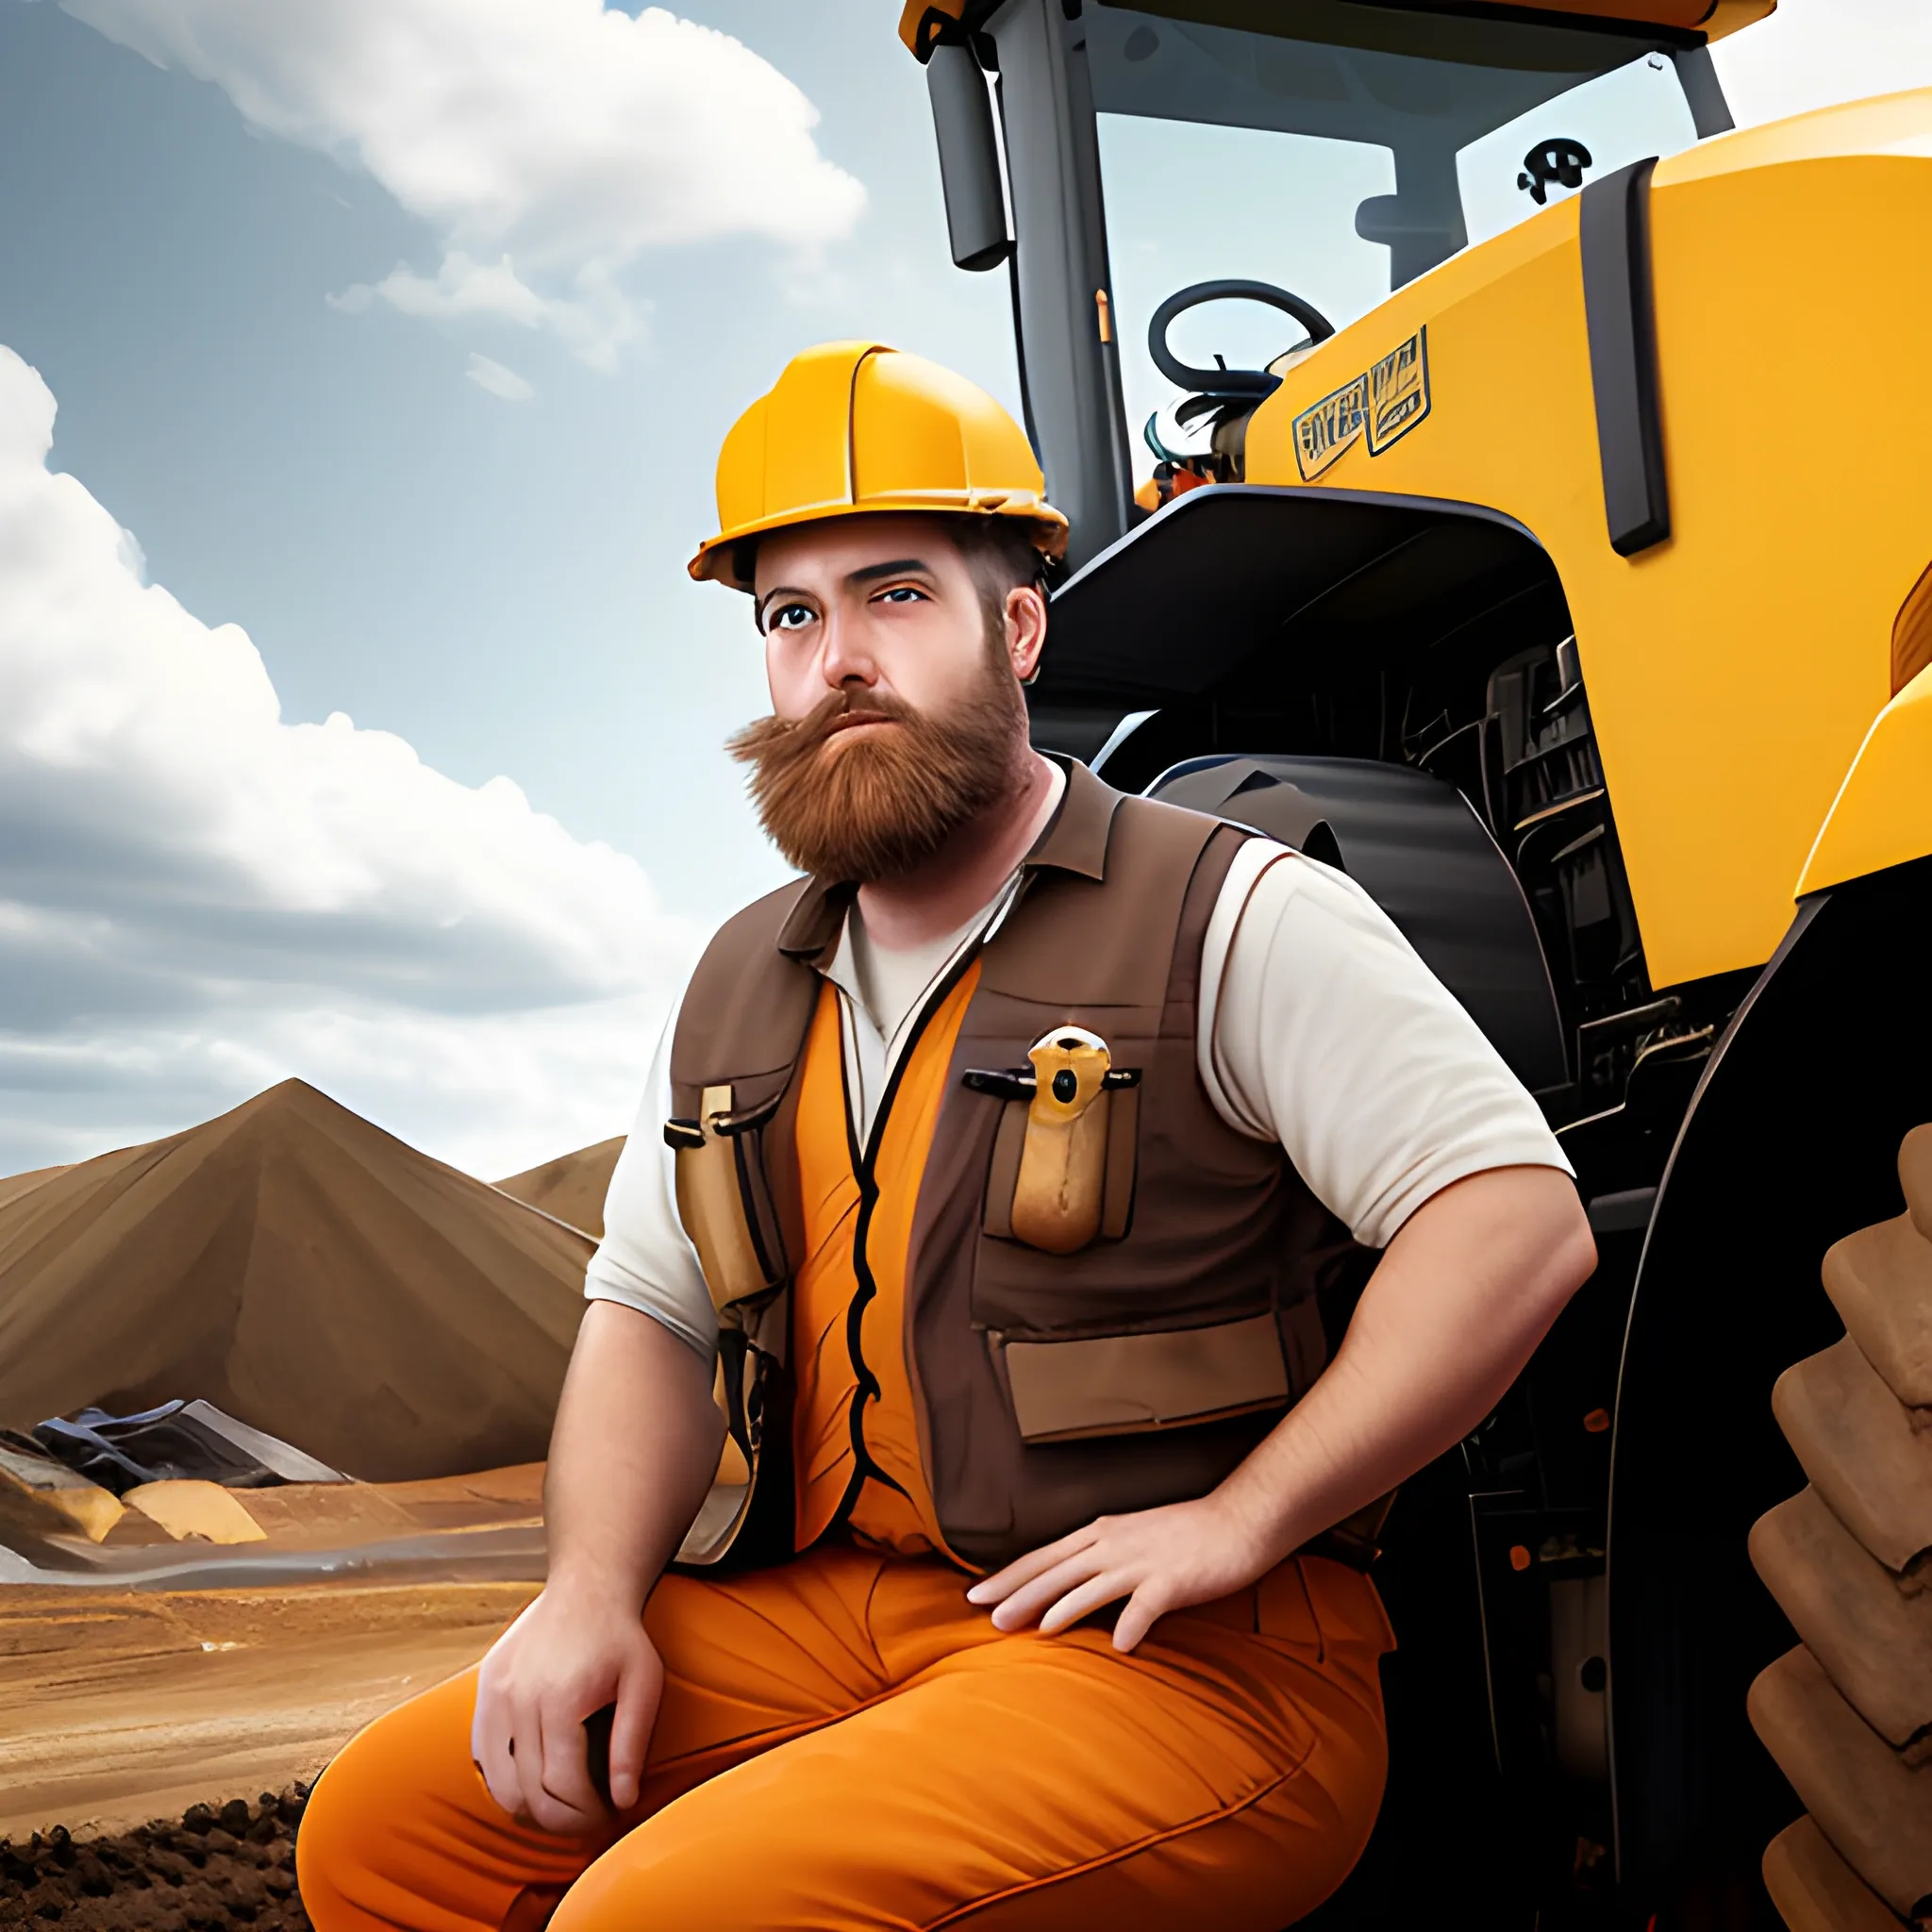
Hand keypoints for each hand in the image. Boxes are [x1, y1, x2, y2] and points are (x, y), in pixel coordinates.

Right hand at [470, 1582, 662, 1833]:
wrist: (586, 1587)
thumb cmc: (620, 1637)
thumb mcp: (644, 1684)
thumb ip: (631, 1744)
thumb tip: (623, 1801)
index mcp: (560, 1700)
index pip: (561, 1786)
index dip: (585, 1814)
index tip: (606, 1814)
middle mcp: (519, 1699)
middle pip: (528, 1792)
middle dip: (560, 1819)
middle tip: (585, 1818)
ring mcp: (495, 1694)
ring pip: (498, 1782)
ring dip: (529, 1806)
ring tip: (560, 1804)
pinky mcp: (483, 1688)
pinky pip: (482, 1754)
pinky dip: (503, 1778)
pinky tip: (532, 1776)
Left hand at [966, 1492, 1275, 1653]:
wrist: (1238, 1521)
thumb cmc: (1186, 1534)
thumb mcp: (1132, 1537)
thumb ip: (1101, 1557)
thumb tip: (1069, 1583)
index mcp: (1101, 1533)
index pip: (1044, 1555)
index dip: (1009, 1575)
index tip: (975, 1592)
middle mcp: (1114, 1543)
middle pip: (1056, 1570)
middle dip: (1018, 1593)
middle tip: (985, 1615)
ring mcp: (1142, 1561)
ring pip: (1090, 1585)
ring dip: (1060, 1608)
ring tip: (1031, 1631)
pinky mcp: (1172, 1580)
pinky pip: (1146, 1605)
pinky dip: (1131, 1624)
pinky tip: (1119, 1646)